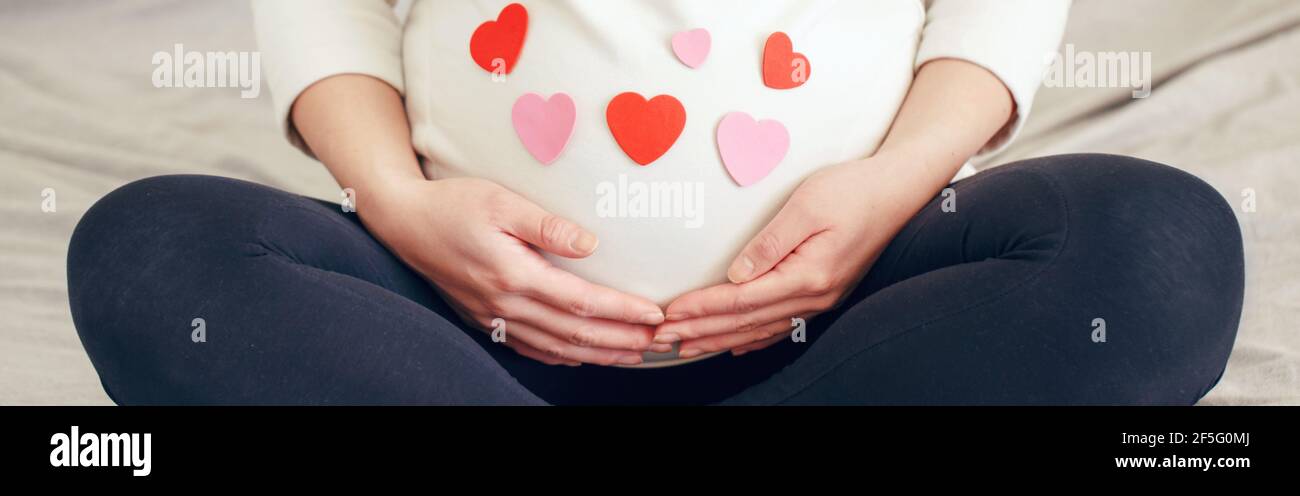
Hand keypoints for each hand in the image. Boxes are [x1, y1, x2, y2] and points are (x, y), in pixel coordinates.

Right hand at [365, 177, 667, 365]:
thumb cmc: (452, 204)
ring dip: (598, 354)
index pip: (582, 302)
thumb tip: (591, 245)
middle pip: (576, 334)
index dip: (623, 311)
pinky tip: (582, 356)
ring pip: (556, 348)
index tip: (655, 314)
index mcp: (514, 275)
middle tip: (658, 341)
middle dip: (621, 340)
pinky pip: (530, 348)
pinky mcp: (485, 320)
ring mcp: (494, 317)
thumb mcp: (501, 201)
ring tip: (633, 353)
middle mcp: (506, 305)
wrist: (403, 222)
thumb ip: (547, 225)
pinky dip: (562, 356)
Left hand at [655, 157, 930, 356]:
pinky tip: (733, 345)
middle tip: (663, 339)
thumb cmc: (854, 190)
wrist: (898, 191)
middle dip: (701, 331)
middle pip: (746, 322)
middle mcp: (814, 297)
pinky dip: (751, 338)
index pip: (742, 300)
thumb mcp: (807, 205)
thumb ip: (770, 242)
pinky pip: (780, 325)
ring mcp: (821, 300)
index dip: (702, 309)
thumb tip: (736, 274)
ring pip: (760, 329)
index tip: (670, 313)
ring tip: (686, 346)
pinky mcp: (823, 293)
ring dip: (720, 339)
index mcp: (808, 275)